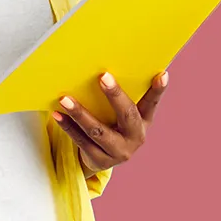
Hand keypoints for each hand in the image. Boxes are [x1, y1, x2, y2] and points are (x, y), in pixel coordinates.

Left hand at [52, 71, 168, 176]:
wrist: (105, 156)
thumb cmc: (116, 123)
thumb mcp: (126, 113)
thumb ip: (125, 94)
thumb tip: (112, 59)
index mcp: (144, 122)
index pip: (152, 103)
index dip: (158, 90)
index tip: (162, 75)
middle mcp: (135, 138)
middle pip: (126, 115)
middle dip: (114, 95)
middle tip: (103, 76)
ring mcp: (117, 152)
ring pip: (97, 131)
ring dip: (80, 113)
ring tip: (65, 98)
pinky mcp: (99, 160)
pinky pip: (81, 141)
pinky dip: (68, 126)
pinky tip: (58, 114)